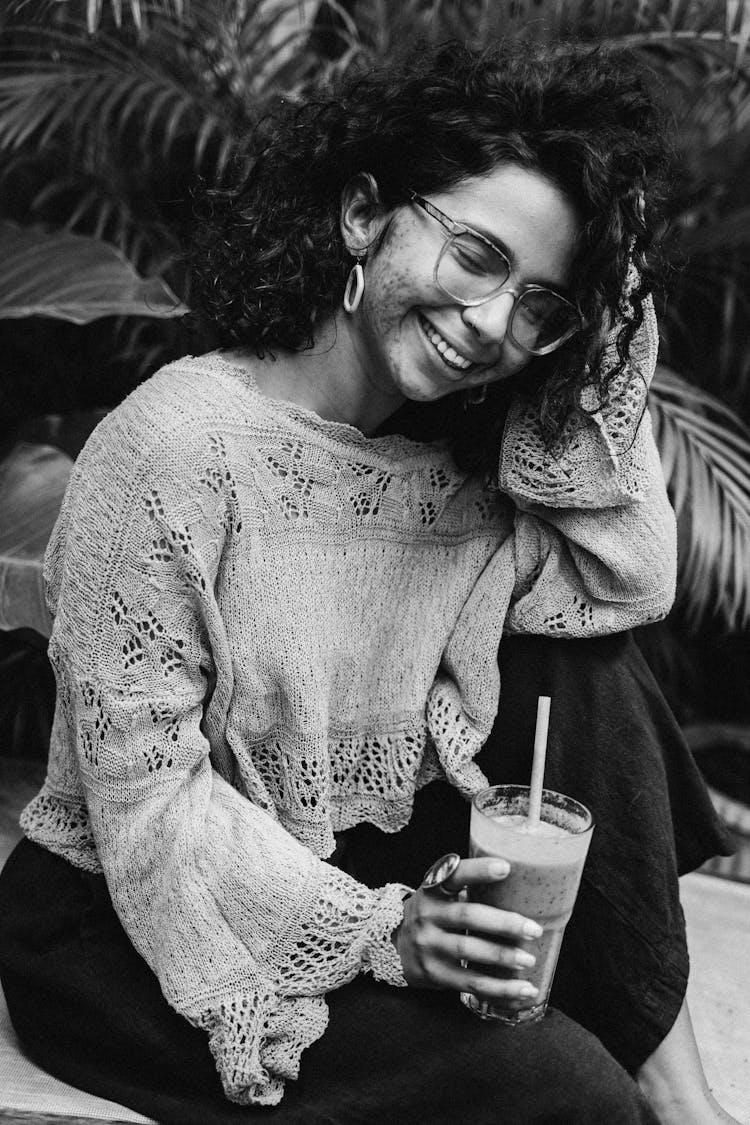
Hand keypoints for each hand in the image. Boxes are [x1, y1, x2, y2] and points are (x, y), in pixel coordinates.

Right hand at [393, 856, 542, 1005]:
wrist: (392, 945)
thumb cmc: (432, 915)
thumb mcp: (439, 895)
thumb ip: (468, 889)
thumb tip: (523, 888)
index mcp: (433, 889)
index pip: (454, 875)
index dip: (478, 870)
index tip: (506, 867)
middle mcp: (427, 915)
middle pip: (467, 916)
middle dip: (503, 923)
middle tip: (533, 929)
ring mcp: (428, 945)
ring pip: (468, 951)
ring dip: (502, 956)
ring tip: (528, 959)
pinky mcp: (434, 974)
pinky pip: (470, 982)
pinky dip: (499, 989)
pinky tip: (523, 989)